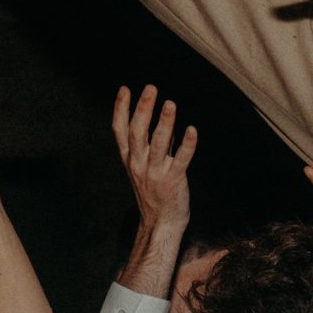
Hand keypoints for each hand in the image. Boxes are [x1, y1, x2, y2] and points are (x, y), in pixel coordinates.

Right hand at [113, 85, 196, 231]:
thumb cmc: (155, 192)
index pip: (120, 130)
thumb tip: (164, 118)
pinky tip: (192, 130)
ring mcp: (155, 173)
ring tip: (170, 104)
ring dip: (164, 122)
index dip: (121, 109)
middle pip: (137, 132)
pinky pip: (181, 160)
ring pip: (158, 144)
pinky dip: (187, 145)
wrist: (161, 223)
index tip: (125, 89)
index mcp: (130, 159)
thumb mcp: (146, 166)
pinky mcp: (173, 181)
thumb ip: (154, 142)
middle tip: (151, 89)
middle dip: (143, 109)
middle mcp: (139, 164)